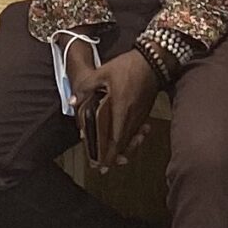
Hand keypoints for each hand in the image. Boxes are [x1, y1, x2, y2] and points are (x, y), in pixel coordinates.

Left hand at [74, 49, 159, 170]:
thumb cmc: (127, 66)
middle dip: (113, 157)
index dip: (107, 154)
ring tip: (117, 160)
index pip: (114, 138)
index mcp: (120, 109)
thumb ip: (86, 87)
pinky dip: (132, 138)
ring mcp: (140, 114)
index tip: (101, 166)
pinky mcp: (144, 111)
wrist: (153, 60)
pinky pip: (137, 130)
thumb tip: (73, 101)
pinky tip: (130, 141)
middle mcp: (132, 116)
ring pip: (131, 138)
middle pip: (123, 143)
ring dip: (123, 150)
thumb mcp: (102, 73)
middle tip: (104, 168)